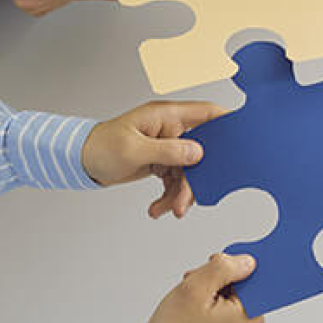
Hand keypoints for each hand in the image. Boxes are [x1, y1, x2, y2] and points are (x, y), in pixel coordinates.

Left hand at [81, 101, 226, 217]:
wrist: (79, 162)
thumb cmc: (99, 147)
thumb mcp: (134, 150)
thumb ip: (168, 151)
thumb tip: (197, 153)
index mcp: (167, 116)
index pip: (207, 113)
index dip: (227, 122)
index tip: (242, 138)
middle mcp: (171, 129)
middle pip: (202, 152)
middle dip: (196, 178)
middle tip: (187, 199)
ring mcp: (166, 146)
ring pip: (189, 171)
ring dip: (179, 194)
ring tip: (165, 209)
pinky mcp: (161, 161)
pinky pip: (175, 180)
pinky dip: (169, 196)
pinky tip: (157, 208)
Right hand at [147, 252, 264, 322]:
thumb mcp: (196, 288)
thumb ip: (224, 267)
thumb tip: (248, 261)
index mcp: (250, 319)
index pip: (256, 279)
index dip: (237, 267)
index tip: (220, 266)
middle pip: (245, 286)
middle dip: (221, 279)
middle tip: (198, 283)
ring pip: (235, 296)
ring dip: (215, 290)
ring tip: (194, 298)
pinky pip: (230, 310)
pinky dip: (215, 303)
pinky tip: (197, 306)